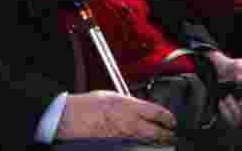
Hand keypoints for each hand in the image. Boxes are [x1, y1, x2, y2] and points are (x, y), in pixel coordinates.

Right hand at [57, 91, 175, 142]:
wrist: (70, 118)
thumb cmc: (87, 105)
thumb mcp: (113, 96)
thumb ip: (130, 103)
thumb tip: (140, 107)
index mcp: (130, 106)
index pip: (158, 113)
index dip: (168, 118)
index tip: (172, 121)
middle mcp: (130, 123)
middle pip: (157, 132)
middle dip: (166, 135)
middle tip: (170, 134)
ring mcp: (123, 137)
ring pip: (147, 142)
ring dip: (155, 142)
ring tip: (160, 142)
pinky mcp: (116, 146)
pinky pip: (133, 147)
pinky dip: (140, 146)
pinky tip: (141, 145)